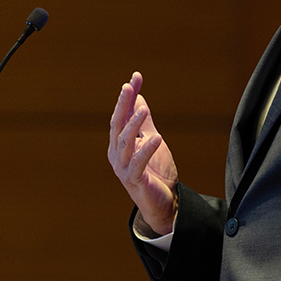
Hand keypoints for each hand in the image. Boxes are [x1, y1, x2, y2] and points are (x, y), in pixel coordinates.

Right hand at [108, 72, 178, 234]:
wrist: (164, 203)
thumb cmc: (156, 173)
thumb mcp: (152, 141)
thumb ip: (145, 122)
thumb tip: (139, 98)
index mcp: (119, 144)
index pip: (122, 115)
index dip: (128, 97)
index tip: (136, 77)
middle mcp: (116, 154)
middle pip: (117, 125)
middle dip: (123, 105)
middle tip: (128, 87)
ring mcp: (123, 168)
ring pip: (125, 143)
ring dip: (133, 125)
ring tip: (144, 109)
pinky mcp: (134, 181)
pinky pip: (138, 163)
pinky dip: (146, 150)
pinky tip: (157, 138)